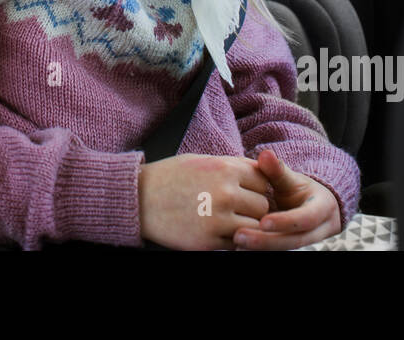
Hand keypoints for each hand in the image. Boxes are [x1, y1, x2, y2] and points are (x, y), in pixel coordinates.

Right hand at [138, 154, 276, 249]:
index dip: (256, 187)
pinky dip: (230, 239)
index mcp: (225, 169)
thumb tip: (262, 172)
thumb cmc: (172, 176)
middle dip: (252, 208)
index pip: (264, 181)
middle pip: (263, 206)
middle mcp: (225, 193)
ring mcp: (217, 220)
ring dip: (245, 225)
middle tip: (236, 207)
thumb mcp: (203, 160)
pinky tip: (215, 229)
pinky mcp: (208, 242)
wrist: (139, 199)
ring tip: (227, 219)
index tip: (245, 190)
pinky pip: (236, 244)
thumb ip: (233, 166)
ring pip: (254, 227)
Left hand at [232, 148, 342, 249]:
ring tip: (237, 244)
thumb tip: (265, 154)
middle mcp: (320, 230)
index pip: (306, 219)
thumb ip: (277, 170)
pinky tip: (241, 249)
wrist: (314, 207)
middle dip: (267, 241)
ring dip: (262, 249)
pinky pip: (280, 253)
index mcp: (322, 209)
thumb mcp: (291, 179)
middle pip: (295, 241)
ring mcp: (311, 243)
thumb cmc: (299, 191)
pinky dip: (261, 252)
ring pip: (287, 250)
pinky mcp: (298, 250)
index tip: (262, 221)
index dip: (285, 221)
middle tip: (239, 236)